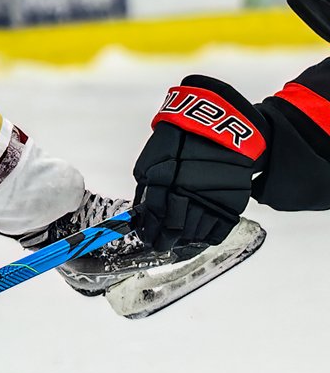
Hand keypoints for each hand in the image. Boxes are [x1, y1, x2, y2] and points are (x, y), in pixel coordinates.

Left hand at [133, 75, 267, 251]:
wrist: (219, 127)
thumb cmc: (181, 140)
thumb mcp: (152, 159)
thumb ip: (146, 187)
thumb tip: (141, 212)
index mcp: (164, 182)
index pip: (153, 217)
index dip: (148, 232)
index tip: (147, 238)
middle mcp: (187, 194)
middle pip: (173, 230)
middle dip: (164, 241)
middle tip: (160, 245)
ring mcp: (210, 200)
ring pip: (194, 234)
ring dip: (184, 239)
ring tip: (179, 237)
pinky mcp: (231, 203)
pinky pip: (218, 232)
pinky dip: (206, 238)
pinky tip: (199, 234)